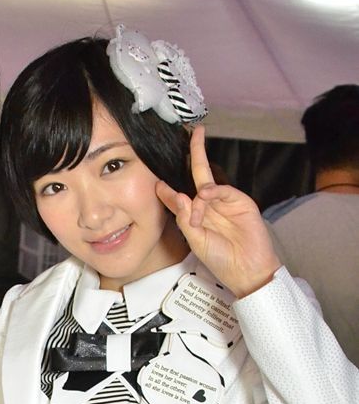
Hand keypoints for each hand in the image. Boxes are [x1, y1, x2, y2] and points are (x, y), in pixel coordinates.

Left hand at [156, 126, 280, 298]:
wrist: (247, 269)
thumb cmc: (221, 259)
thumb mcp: (196, 241)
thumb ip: (186, 219)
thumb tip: (179, 196)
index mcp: (195, 216)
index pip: (178, 197)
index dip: (167, 189)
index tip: (157, 182)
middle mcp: (208, 205)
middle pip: (198, 175)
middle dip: (194, 153)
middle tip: (191, 133)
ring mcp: (224, 202)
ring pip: (207, 183)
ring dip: (197, 195)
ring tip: (199, 214)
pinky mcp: (239, 201)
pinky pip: (222, 190)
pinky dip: (212, 191)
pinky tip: (206, 197)